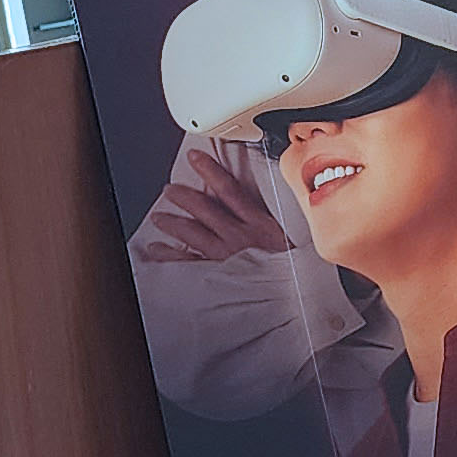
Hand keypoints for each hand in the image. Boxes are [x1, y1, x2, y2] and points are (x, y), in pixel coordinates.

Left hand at [130, 128, 290, 263]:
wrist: (297, 299)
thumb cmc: (300, 270)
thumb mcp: (298, 237)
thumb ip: (284, 218)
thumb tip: (284, 196)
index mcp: (259, 224)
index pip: (229, 189)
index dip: (210, 171)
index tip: (195, 157)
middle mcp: (238, 237)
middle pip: (205, 210)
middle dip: (184, 197)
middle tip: (169, 189)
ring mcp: (225, 256)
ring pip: (192, 234)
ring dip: (172, 223)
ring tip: (159, 217)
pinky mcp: (219, 275)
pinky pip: (188, 263)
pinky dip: (169, 256)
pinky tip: (157, 250)